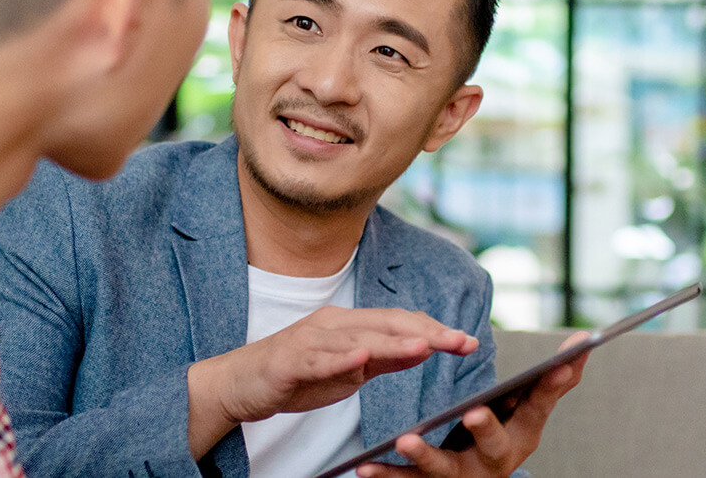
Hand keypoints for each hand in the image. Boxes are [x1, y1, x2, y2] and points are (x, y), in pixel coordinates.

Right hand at [186, 306, 478, 457]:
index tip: (466, 340)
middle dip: (427, 332)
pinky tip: (360, 358)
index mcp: (350, 325)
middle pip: (386, 324)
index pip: (399, 322)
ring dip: (393, 341)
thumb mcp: (349, 370)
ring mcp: (310, 339)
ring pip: (357, 338)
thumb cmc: (296, 375)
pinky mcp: (288, 360)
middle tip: (460, 340)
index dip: (434, 329)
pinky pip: (317, 358)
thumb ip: (385, 358)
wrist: (239, 384)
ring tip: (424, 345)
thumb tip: (424, 347)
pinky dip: (340, 357)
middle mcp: (332, 324)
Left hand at [355, 332, 590, 477]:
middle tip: (474, 412)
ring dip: (425, 455)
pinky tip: (365, 466)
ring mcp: (461, 477)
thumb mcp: (528, 411)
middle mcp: (495, 461)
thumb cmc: (503, 436)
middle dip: (486, 429)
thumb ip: (554, 380)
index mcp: (522, 435)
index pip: (540, 407)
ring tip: (405, 439)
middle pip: (494, 446)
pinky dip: (386, 475)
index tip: (558, 368)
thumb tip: (584, 340)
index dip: (551, 387)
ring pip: (444, 470)